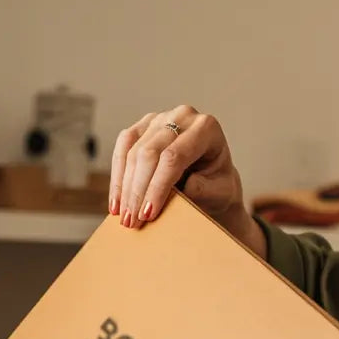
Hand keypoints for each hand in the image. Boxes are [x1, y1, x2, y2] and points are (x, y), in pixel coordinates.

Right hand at [109, 105, 256, 247]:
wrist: (214, 180)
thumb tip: (184, 188)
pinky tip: (117, 201)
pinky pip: (122, 149)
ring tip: (124, 217)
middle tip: (132, 221)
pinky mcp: (142, 127)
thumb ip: (204, 189)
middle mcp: (182, 116)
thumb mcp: (221, 191)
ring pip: (132, 151)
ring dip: (125, 187)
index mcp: (206, 128)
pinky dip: (118, 177)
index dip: (158, 186)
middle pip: (149, 153)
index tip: (148, 213)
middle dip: (138, 190)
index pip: (174, 157)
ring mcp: (160, 119)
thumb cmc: (219, 186)